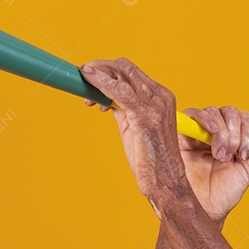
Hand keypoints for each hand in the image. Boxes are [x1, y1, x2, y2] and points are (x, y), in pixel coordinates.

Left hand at [80, 58, 185, 208]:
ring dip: (96, 75)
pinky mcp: (145, 116)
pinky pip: (119, 90)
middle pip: (124, 67)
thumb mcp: (134, 126)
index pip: (130, 71)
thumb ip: (123, 108)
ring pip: (121, 73)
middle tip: (83, 80)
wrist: (165, 182)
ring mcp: (155, 105)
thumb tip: (104, 96)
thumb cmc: (150, 160)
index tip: (89, 81)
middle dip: (99, 68)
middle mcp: (161, 96)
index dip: (106, 71)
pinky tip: (88, 80)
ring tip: (84, 88)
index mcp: (161, 97)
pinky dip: (101, 82)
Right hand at [178, 106, 248, 222]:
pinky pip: (193, 113)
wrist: (204, 209)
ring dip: (222, 132)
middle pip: (230, 112)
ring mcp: (198, 132)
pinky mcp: (182, 133)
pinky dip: (206, 119)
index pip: (244, 118)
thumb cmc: (223, 193)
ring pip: (214, 111)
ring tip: (219, 155)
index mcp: (232, 139)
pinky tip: (211, 135)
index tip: (245, 154)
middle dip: (236, 133)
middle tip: (232, 155)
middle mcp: (215, 133)